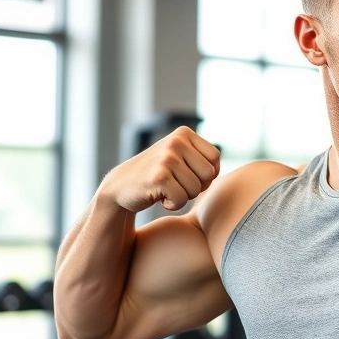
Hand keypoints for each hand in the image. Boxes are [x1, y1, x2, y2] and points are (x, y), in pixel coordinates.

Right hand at [100, 126, 220, 212]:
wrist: (120, 187)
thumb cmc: (157, 175)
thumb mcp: (179, 157)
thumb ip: (201, 157)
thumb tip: (218, 168)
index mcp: (184, 133)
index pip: (215, 158)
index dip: (206, 173)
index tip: (188, 176)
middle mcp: (176, 141)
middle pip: (208, 174)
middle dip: (196, 186)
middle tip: (175, 184)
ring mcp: (167, 158)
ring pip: (196, 189)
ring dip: (183, 196)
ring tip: (165, 189)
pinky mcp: (159, 177)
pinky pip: (182, 199)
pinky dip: (172, 204)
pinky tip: (158, 197)